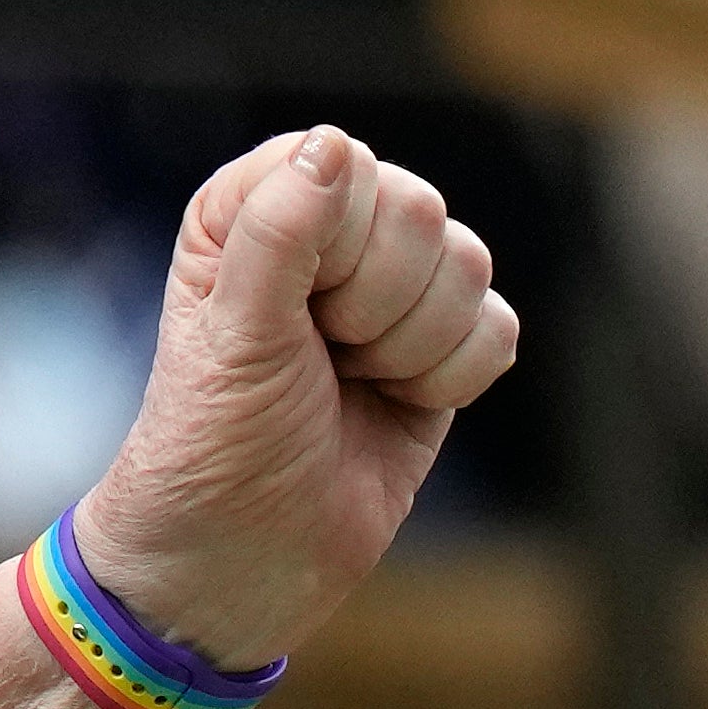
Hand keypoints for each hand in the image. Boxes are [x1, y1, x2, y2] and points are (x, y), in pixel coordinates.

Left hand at [63, 129, 518, 674]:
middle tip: (317, 361)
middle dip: (375, 306)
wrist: (240, 564)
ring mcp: (389, 288)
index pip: (343, 166)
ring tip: (345, 386)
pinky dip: (450, 379)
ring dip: (409, 348)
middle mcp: (326, 233)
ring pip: (470, 265)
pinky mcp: (439, 346)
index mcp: (253, 208)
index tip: (287, 316)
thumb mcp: (232, 339)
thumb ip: (277, 235)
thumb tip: (332, 144)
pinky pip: (497, 327)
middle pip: (420, 213)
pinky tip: (390, 404)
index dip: (333, 247)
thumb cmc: (210, 450)